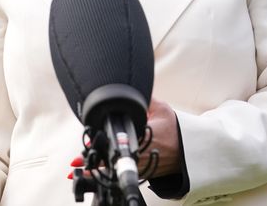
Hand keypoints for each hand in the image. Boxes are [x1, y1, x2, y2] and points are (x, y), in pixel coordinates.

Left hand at [66, 98, 180, 179]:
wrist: (189, 149)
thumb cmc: (175, 128)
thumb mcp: (161, 109)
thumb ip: (145, 100)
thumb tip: (128, 89)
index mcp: (146, 136)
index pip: (121, 141)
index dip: (104, 144)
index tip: (90, 145)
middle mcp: (143, 154)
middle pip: (115, 159)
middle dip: (96, 161)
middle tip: (77, 161)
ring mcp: (144, 166)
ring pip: (118, 171)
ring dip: (100, 171)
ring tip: (79, 172)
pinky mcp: (145, 174)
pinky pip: (125, 175)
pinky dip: (111, 175)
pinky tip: (96, 177)